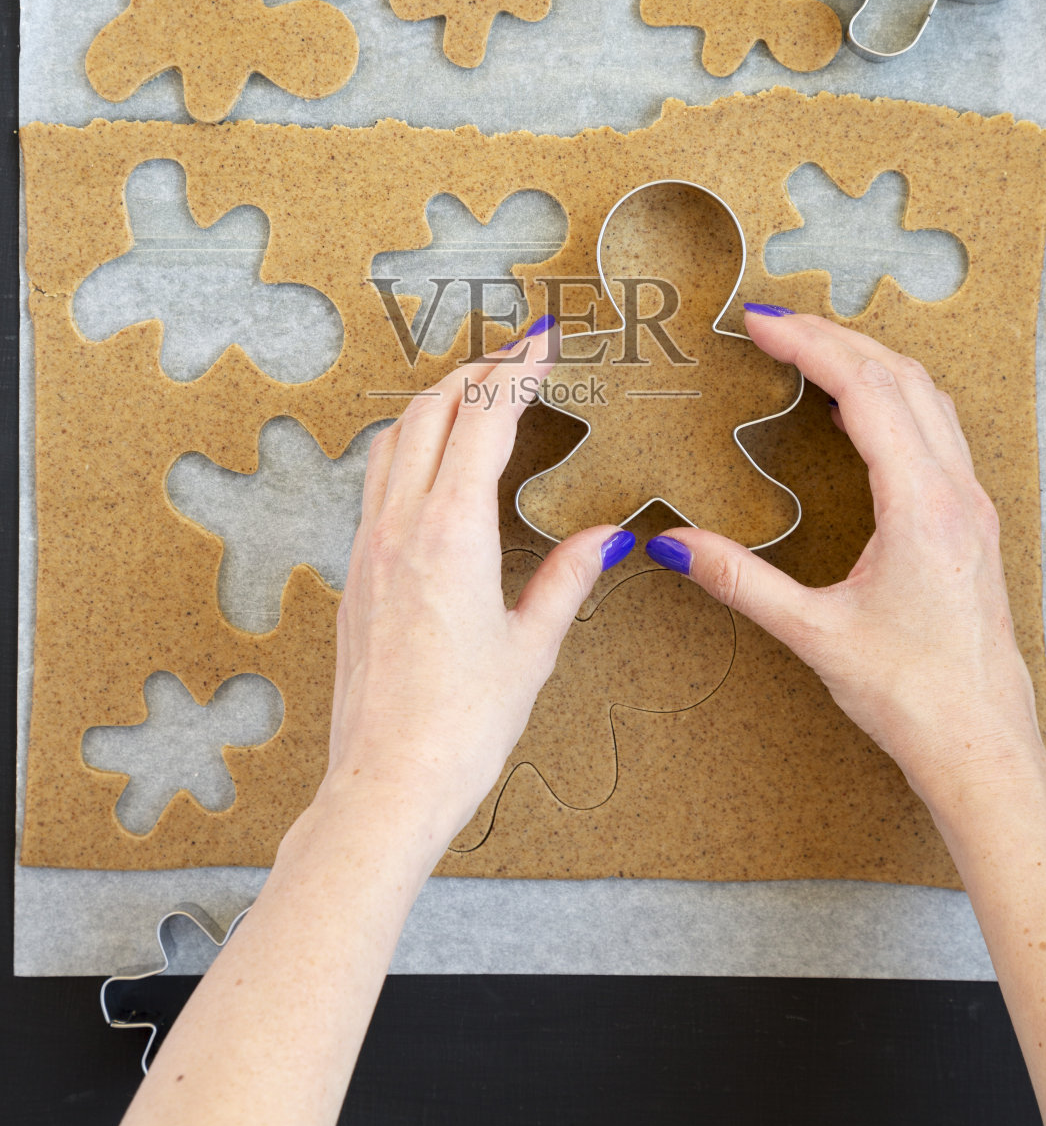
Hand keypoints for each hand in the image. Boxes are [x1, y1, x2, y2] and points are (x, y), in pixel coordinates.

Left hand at [323, 317, 633, 843]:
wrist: (385, 784)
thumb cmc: (461, 727)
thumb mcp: (532, 650)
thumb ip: (569, 578)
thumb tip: (609, 535)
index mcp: (451, 534)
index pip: (484, 420)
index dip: (517, 370)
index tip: (544, 341)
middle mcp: (400, 526)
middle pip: (430, 412)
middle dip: (476, 373)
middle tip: (519, 358)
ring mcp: (369, 546)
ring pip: (393, 439)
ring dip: (435, 404)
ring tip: (478, 397)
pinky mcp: (355, 573)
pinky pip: (376, 481)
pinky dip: (409, 447)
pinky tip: (437, 466)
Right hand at [647, 308, 1045, 804]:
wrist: (981, 744)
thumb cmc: (913, 696)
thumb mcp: (814, 636)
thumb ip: (741, 581)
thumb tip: (673, 545)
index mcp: (921, 507)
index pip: (865, 392)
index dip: (810, 346)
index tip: (761, 323)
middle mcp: (955, 494)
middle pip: (901, 377)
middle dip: (835, 337)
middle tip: (774, 322)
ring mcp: (970, 504)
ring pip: (928, 398)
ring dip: (870, 360)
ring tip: (812, 347)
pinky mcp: (969, 522)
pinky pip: (937, 429)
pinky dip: (894, 396)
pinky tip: (861, 409)